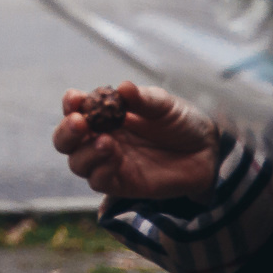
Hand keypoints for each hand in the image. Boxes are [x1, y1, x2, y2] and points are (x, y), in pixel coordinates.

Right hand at [53, 81, 217, 200]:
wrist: (208, 152)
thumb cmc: (182, 122)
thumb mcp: (164, 104)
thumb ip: (143, 99)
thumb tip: (123, 88)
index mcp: (105, 115)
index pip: (75, 109)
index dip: (70, 104)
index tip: (75, 98)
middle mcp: (101, 138)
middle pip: (65, 141)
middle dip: (67, 132)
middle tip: (79, 122)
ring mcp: (109, 163)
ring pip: (77, 163)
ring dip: (84, 152)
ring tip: (105, 141)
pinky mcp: (122, 184)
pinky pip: (99, 180)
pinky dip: (100, 169)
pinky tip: (114, 156)